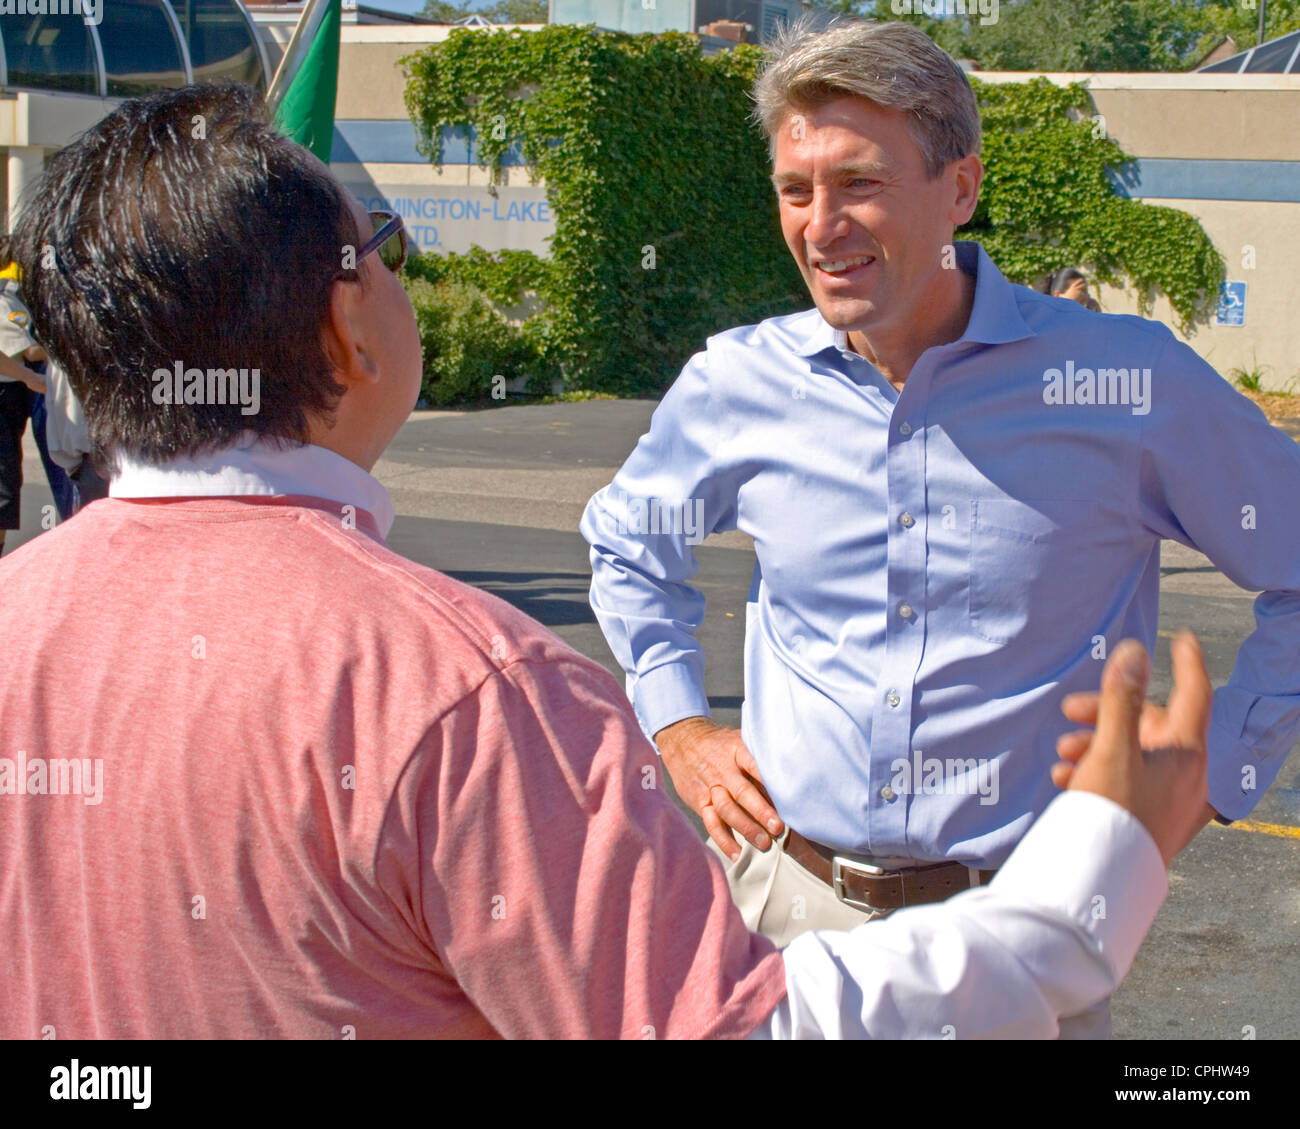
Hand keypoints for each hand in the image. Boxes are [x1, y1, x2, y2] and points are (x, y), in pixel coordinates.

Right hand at [655, 716, 783, 861]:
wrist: (683, 741)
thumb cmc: (722, 745)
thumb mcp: (740, 741)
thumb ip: (760, 761)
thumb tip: (789, 785)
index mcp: (737, 751)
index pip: (755, 765)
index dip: (769, 781)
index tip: (787, 798)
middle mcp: (723, 769)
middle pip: (742, 792)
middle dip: (760, 811)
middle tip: (778, 828)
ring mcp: (709, 787)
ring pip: (726, 809)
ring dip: (745, 828)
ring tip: (764, 843)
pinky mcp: (699, 801)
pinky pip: (711, 823)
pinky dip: (724, 840)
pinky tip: (737, 853)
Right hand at [1052, 631, 1211, 866]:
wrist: (1105, 881)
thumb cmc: (1115, 815)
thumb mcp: (1112, 750)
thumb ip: (1121, 699)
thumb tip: (1134, 652)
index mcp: (1185, 754)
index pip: (1194, 694)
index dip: (1188, 663)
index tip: (1182, 637)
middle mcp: (1184, 775)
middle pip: (1149, 724)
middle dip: (1106, 713)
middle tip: (1069, 712)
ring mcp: (1169, 799)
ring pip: (1133, 753)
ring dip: (1094, 744)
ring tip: (1062, 756)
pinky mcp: (1150, 819)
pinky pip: (1126, 781)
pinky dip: (1098, 771)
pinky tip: (1067, 779)